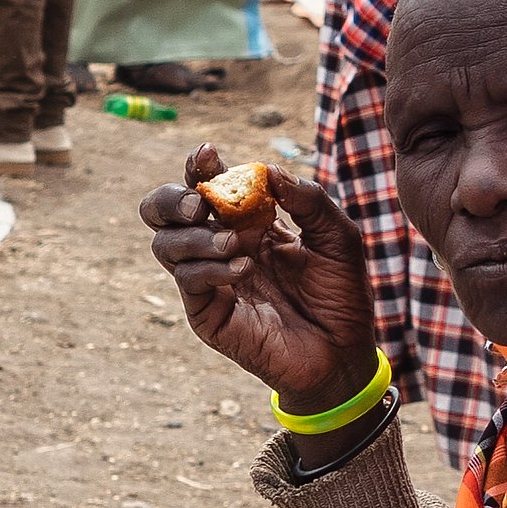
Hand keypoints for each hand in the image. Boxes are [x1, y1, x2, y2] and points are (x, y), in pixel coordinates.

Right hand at [141, 143, 377, 414]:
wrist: (342, 354)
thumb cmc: (341, 296)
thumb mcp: (338, 238)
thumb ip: (309, 200)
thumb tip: (267, 171)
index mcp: (247, 221)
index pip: (206, 185)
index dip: (199, 166)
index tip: (208, 154)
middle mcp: (219, 246)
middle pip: (164, 212)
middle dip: (172, 198)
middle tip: (201, 201)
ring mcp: (209, 280)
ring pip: (164, 245)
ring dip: (194, 236)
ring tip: (234, 242)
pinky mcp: (206, 313)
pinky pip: (187, 280)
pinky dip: (209, 268)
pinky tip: (242, 269)